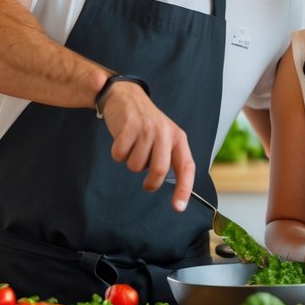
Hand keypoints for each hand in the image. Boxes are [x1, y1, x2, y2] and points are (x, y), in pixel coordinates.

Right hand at [98, 80, 194, 210]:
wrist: (126, 96)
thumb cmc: (146, 124)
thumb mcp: (165, 137)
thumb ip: (169, 158)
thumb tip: (174, 189)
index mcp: (178, 138)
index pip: (186, 167)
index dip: (184, 189)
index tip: (178, 207)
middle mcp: (165, 133)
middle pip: (159, 170)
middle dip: (151, 183)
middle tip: (147, 183)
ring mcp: (147, 129)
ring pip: (136, 166)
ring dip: (131, 162)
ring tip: (133, 147)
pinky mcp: (128, 126)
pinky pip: (120, 155)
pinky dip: (118, 153)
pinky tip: (122, 140)